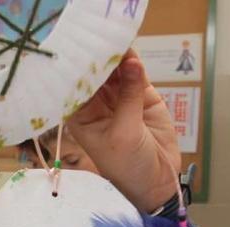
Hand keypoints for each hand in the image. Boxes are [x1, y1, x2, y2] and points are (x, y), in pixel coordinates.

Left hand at [67, 49, 179, 211]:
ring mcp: (119, 99)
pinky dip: (134, 63)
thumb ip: (128, 97)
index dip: (76, 70)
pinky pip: (136, 75)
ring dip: (116, 58)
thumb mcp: (124, 133)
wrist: (155, 180)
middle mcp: (95, 106)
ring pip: (115, 72)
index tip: (79, 54)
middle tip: (100, 42)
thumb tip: (131, 62)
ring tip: (117, 42)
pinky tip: (131, 52)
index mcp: (80, 117)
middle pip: (94, 76)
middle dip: (96, 60)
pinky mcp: (141, 96)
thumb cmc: (127, 165)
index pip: (74, 88)